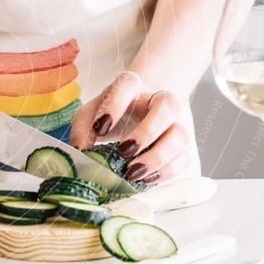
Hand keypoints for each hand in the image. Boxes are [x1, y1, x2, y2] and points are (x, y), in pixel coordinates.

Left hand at [69, 71, 192, 182]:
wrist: (138, 109)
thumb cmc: (111, 112)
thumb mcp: (90, 114)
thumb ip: (81, 128)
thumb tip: (79, 151)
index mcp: (132, 86)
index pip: (128, 84)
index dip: (114, 105)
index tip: (100, 127)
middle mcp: (158, 100)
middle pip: (167, 106)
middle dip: (147, 132)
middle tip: (124, 151)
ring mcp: (174, 122)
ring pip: (180, 135)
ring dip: (158, 156)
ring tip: (133, 172)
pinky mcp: (180, 145)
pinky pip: (184, 157)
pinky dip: (167, 171)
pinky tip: (146, 179)